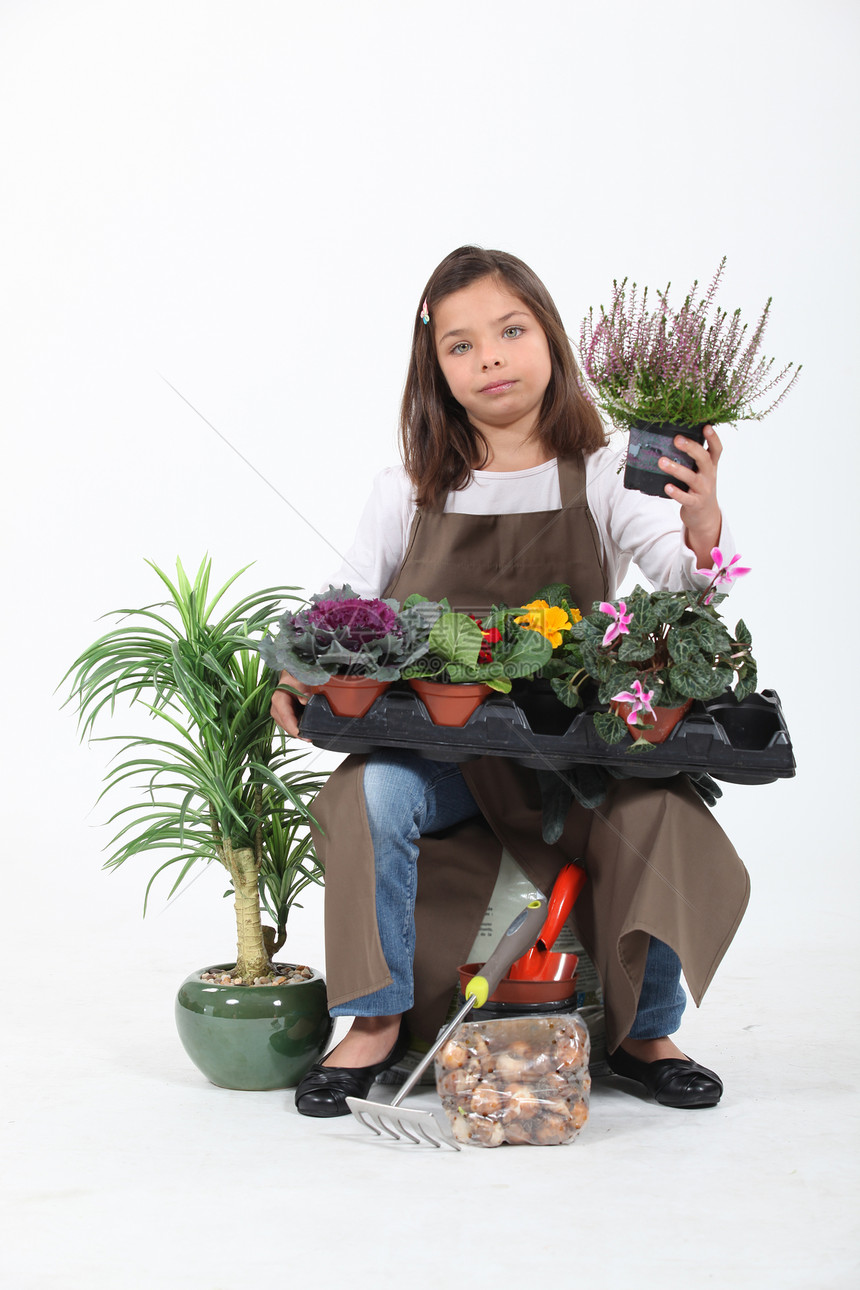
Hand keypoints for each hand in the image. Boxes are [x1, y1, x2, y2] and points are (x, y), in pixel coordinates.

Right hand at [271, 670, 311, 739]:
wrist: (291, 676)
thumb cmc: (294, 678)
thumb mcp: (299, 680)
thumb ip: (302, 689)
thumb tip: (305, 701)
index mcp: (278, 700)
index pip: (286, 719)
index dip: (296, 730)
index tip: (305, 736)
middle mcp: (275, 708)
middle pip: (287, 726)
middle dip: (298, 733)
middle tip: (311, 737)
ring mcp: (278, 713)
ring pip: (287, 727)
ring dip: (297, 731)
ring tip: (309, 734)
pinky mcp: (282, 715)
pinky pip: (289, 725)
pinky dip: (297, 727)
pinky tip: (305, 728)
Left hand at [659, 425, 722, 567]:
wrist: (705, 516)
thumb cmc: (699, 488)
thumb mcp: (701, 472)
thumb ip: (692, 458)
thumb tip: (671, 437)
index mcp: (711, 466)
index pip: (716, 449)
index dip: (713, 438)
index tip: (706, 426)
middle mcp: (709, 476)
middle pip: (704, 459)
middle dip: (692, 448)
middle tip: (677, 439)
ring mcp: (703, 490)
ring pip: (692, 478)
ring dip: (677, 469)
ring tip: (662, 461)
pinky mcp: (695, 504)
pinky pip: (685, 498)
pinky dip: (676, 492)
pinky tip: (666, 486)